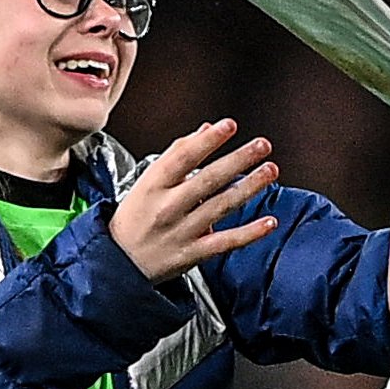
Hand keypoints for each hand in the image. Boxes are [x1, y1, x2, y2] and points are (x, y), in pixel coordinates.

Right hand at [108, 120, 278, 281]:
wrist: (119, 263)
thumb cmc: (136, 217)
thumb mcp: (147, 182)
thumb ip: (178, 155)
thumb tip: (206, 130)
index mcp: (153, 185)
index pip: (182, 157)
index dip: (208, 141)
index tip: (229, 125)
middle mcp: (167, 207)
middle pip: (207, 179)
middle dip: (238, 160)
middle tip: (262, 145)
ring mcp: (181, 231)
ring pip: (220, 206)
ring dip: (249, 187)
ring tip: (270, 170)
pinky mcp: (193, 254)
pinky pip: (225, 242)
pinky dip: (249, 233)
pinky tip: (269, 222)